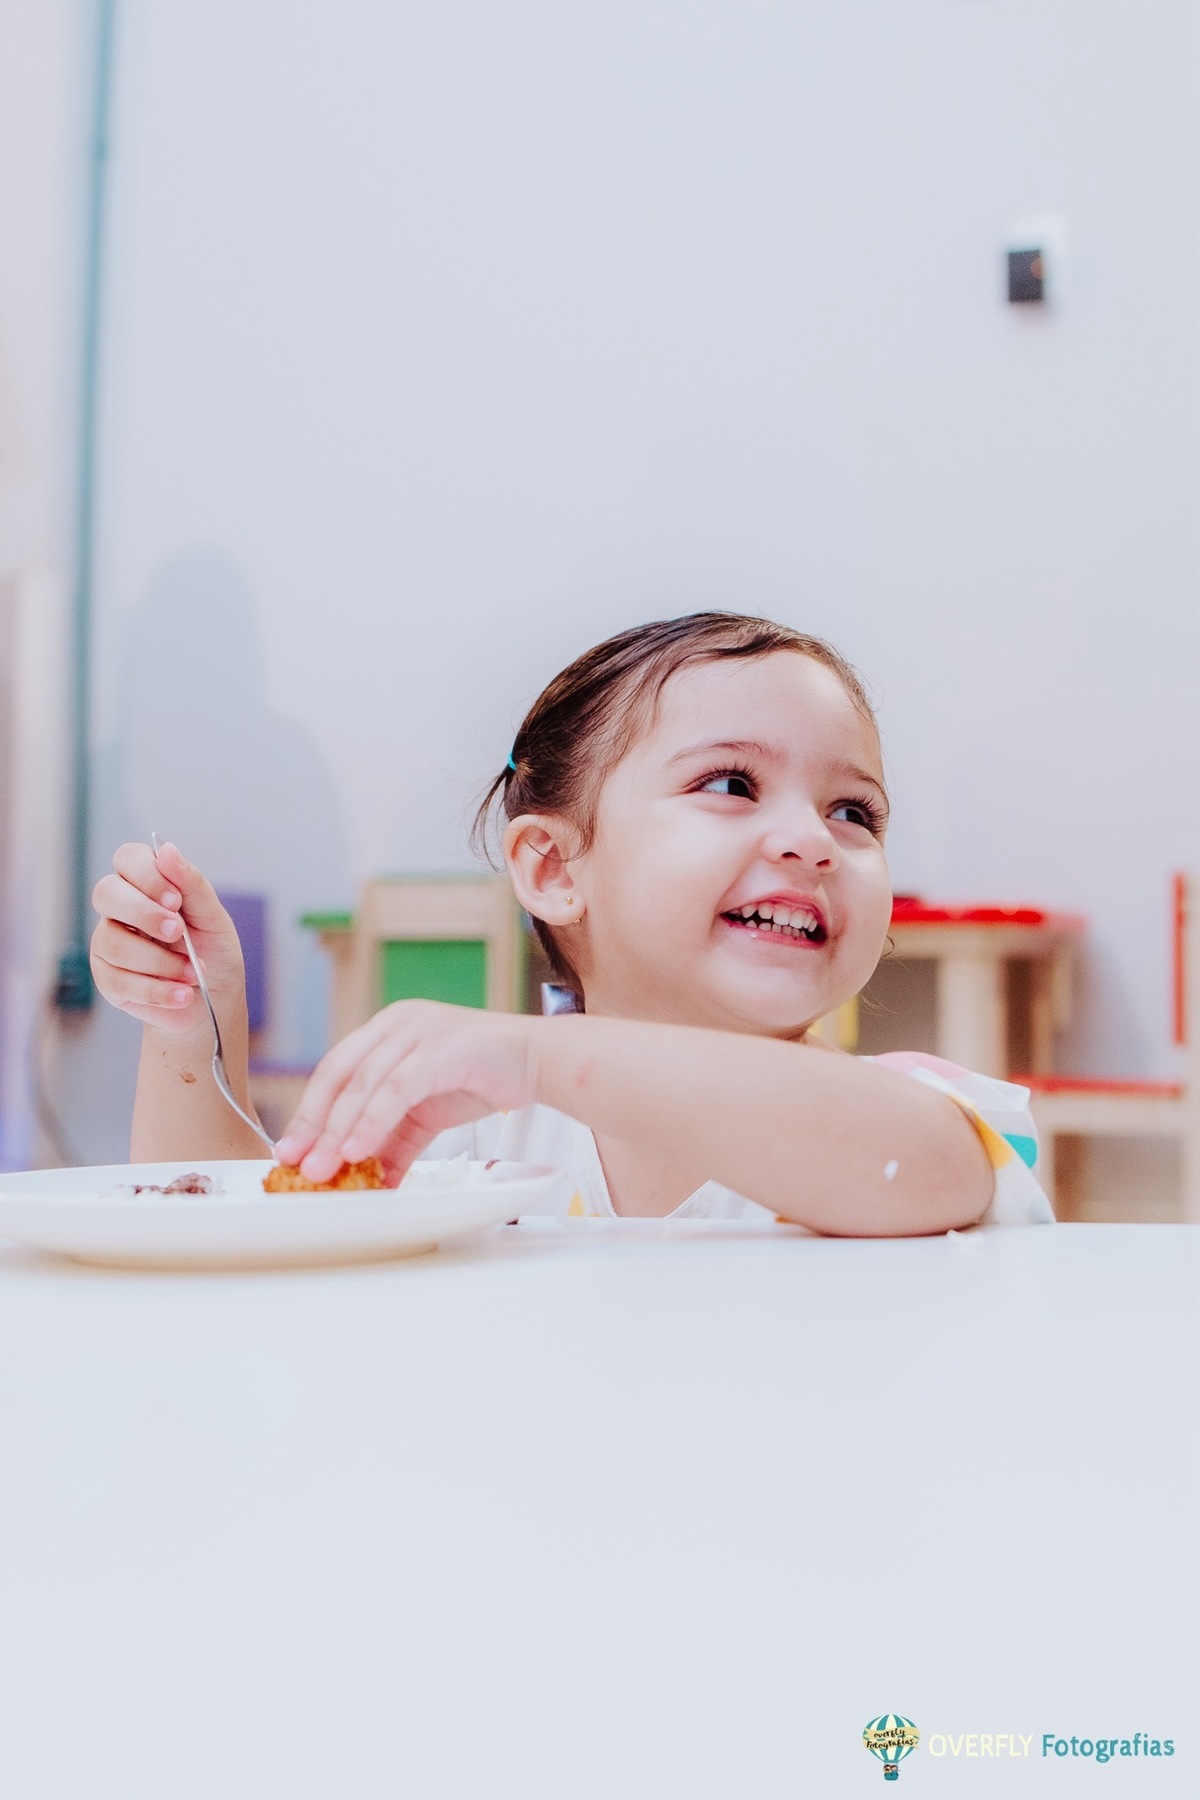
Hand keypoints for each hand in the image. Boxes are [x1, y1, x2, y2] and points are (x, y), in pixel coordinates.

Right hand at [90, 841, 245, 1036]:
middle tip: (178, 932)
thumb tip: (167, 850)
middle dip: (144, 914)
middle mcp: (120, 909)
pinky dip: (157, 990)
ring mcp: (109, 943)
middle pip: (106, 893)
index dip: (147, 875)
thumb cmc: (212, 951)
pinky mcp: (107, 979)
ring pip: (113, 942)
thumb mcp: (213, 917)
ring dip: (160, 961)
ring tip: (193, 973)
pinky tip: (182, 994)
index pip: (128, 858)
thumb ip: (192, 885)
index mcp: (146, 884)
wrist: (214, 998)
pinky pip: (119, 981)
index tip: (176, 900)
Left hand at [275, 1000, 540, 1183]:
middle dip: (313, 1123)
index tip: (291, 1149)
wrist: (539, 1062)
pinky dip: (372, 1122)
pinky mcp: (440, 1049)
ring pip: (363, 1084)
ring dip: (339, 1130)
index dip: (309, 1111)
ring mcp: (417, 1031)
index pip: (335, 1071)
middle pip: (338, 1075)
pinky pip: (395, 1089)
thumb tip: (371, 1179)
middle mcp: (396, 1023)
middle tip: (296, 1163)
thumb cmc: (483, 1078)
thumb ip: (395, 1140)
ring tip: (324, 1168)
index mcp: (386, 1030)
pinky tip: (360, 1152)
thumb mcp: (426, 1114)